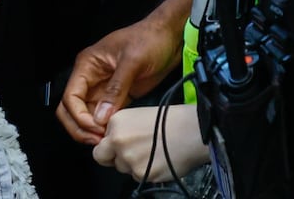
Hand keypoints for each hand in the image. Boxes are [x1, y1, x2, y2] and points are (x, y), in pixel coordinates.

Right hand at [57, 15, 184, 144]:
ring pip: (86, 116)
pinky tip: (116, 134)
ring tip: (108, 140)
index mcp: (87, 65)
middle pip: (71, 109)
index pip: (70, 97)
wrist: (170, 36)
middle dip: (80, 127)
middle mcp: (90, 78)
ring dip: (92, 131)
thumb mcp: (132, 61)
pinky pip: (104, 116)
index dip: (78, 116)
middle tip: (98, 140)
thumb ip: (116, 89)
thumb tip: (100, 117)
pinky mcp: (117, 97)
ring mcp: (103, 89)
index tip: (95, 128)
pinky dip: (105, 128)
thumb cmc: (150, 40)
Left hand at [92, 104, 208, 182]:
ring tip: (152, 152)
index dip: (110, 147)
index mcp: (116, 123)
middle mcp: (118, 141)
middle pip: (104, 159)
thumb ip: (121, 130)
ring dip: (134, 165)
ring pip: (123, 169)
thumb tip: (111, 144)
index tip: (119, 146)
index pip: (99, 144)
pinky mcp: (143, 174)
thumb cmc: (171, 120)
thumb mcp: (138, 115)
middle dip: (115, 158)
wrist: (193, 130)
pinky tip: (159, 160)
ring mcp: (129, 160)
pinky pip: (138, 178)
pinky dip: (147, 172)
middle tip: (132, 153)